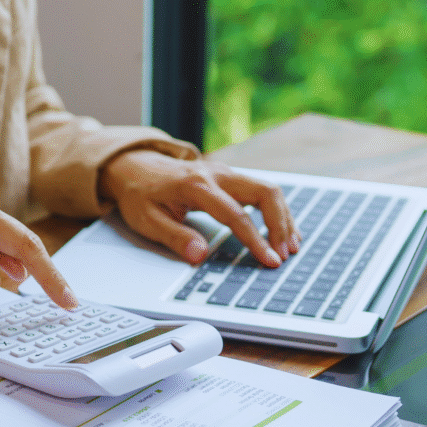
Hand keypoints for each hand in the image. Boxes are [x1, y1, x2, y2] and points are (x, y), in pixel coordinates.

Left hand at [98, 150, 299, 265]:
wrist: (135, 166)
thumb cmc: (140, 195)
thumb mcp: (146, 220)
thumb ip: (174, 237)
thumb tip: (200, 255)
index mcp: (195, 185)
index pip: (235, 214)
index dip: (256, 240)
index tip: (270, 261)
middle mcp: (216, 174)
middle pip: (264, 192)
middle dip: (280, 224)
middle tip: (285, 254)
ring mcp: (225, 173)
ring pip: (268, 189)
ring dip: (283, 217)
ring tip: (291, 246)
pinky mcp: (230, 177)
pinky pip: (261, 190)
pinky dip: (276, 210)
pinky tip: (283, 231)